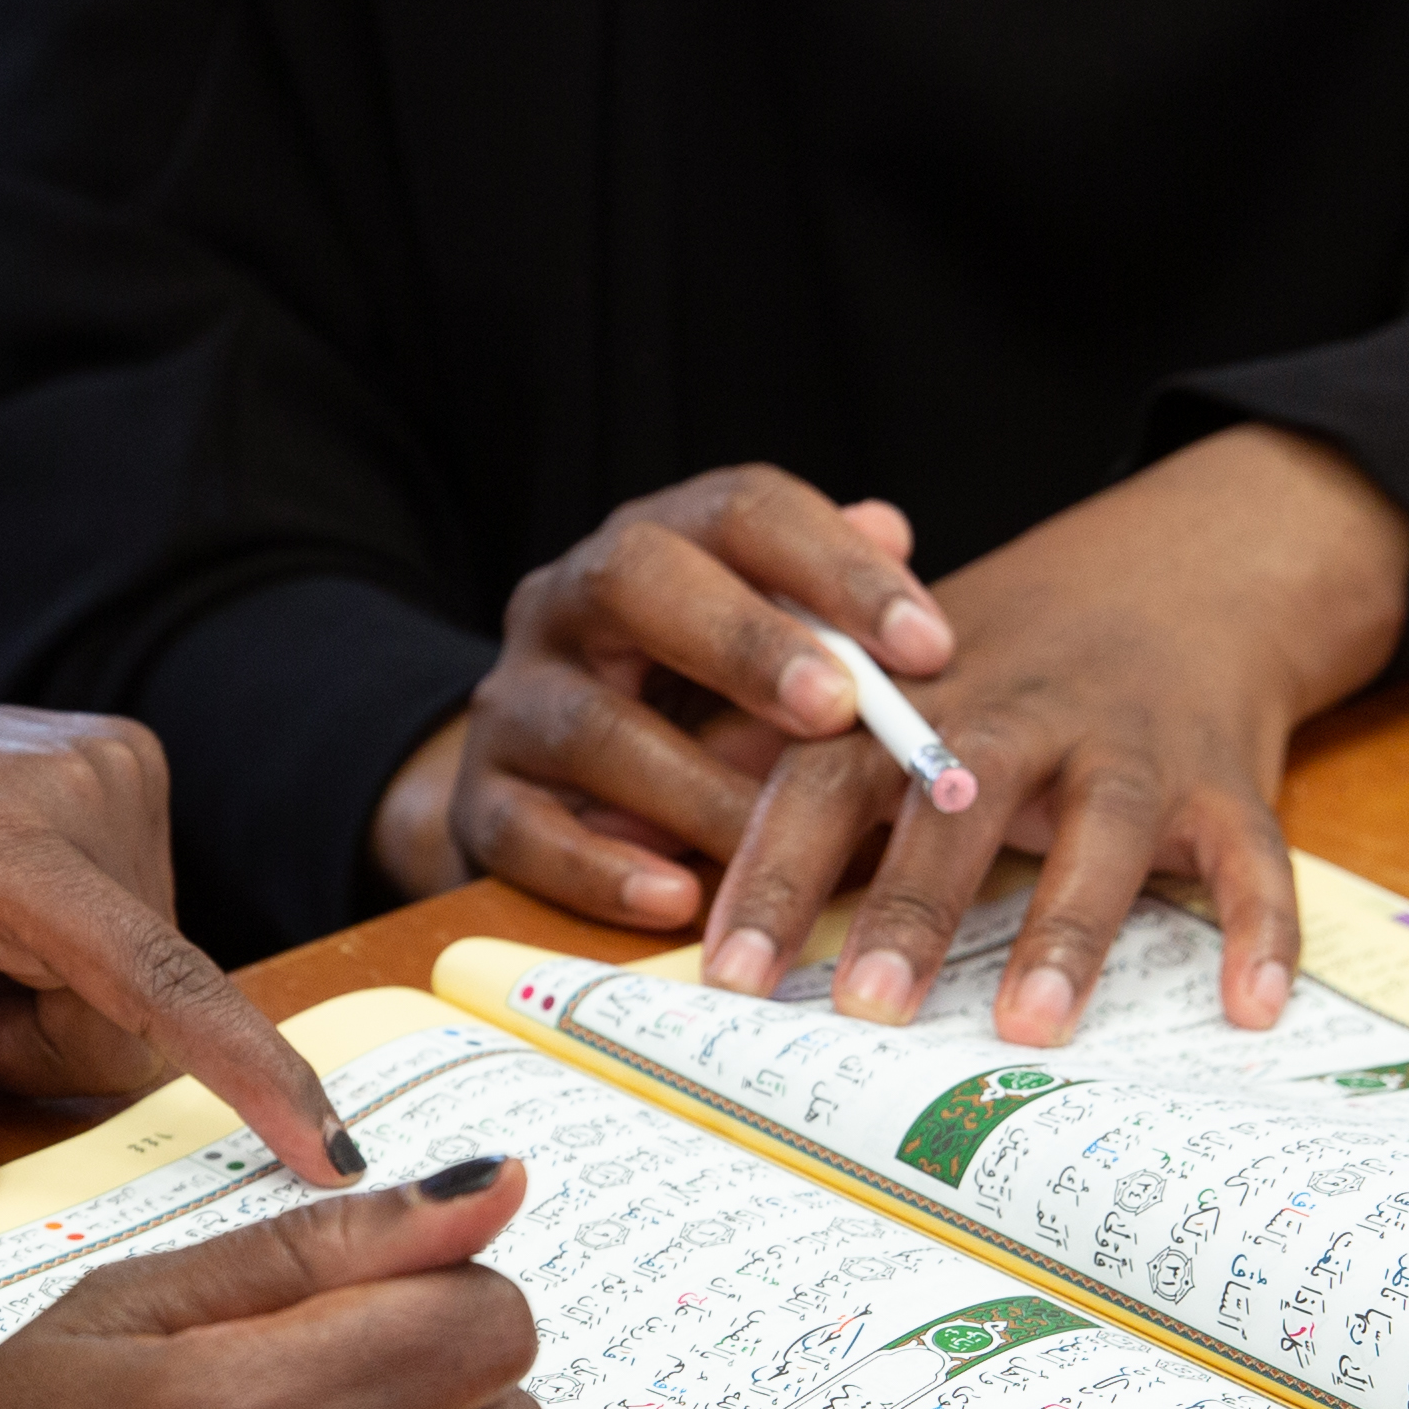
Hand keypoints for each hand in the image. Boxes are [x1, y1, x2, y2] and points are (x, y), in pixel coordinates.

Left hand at [0, 686, 361, 1232]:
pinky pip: (143, 918)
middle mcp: (88, 785)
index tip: (332, 1151)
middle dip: (50, 1043)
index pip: (159, 983)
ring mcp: (117, 762)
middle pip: (144, 1014)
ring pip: (150, 975)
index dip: (250, 1075)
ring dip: (63, 995)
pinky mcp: (128, 760)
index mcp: (1, 845)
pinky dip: (75, 945)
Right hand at [366, 467, 950, 919]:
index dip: (834, 565)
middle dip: (744, 642)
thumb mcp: (760, 640)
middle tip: (841, 709)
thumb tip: (889, 530)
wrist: (543, 784)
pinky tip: (679, 897)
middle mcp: (564, 603)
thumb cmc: (690, 704)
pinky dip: (602, 870)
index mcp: (651, 545)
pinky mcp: (478, 802)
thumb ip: (825, 598)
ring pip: (588, 725)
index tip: (929, 644)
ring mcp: (512, 702)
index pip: (738, 511)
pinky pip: (525, 832)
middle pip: (635, 578)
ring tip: (778, 841)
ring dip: (694, 786)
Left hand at [700, 424, 1408, 1042]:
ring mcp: (1131, 747)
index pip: (824, 781)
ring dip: (1065, 929)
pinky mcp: (1230, 780)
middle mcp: (1022, 717)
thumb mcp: (890, 690)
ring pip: (1099, 834)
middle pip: (953, 811)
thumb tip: (629, 832)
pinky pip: (1250, 857)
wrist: (1188, 569)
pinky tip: (1254, 1009)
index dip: (772, 872)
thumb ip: (776, 755)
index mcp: (920, 705)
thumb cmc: (1007, 659)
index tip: (726, 973)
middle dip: (906, 909)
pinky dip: (1262, 928)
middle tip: (860, 1009)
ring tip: (1029, 1028)